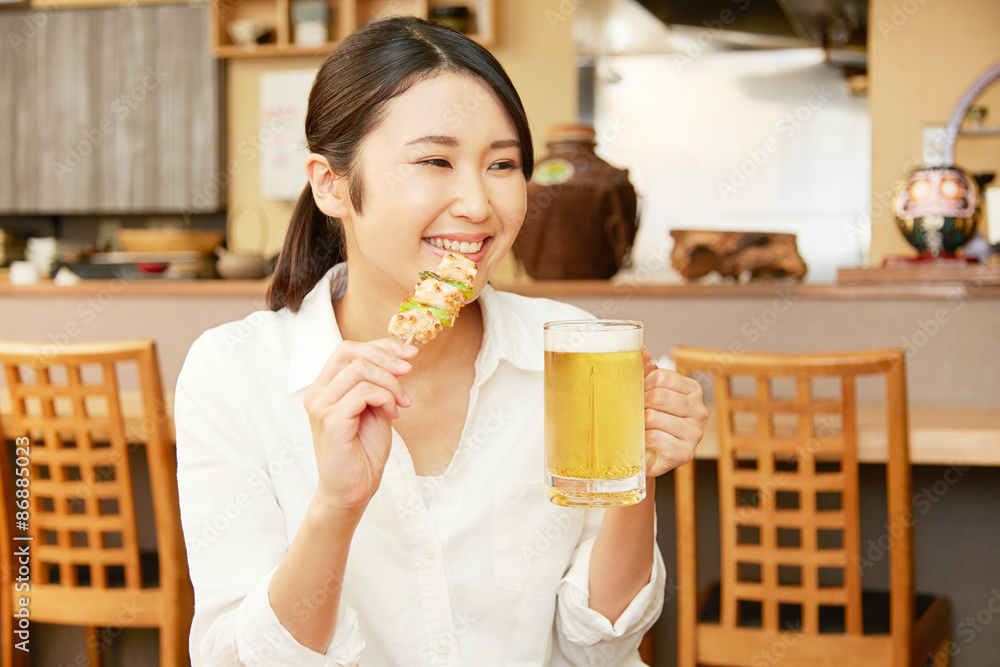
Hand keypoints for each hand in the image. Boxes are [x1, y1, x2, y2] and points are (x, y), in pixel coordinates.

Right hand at [303, 339, 418, 512]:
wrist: (353, 490)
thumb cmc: (363, 451)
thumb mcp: (375, 408)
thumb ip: (380, 383)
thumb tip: (400, 357)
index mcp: (325, 387)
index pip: (349, 349)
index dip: (382, 346)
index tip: (410, 353)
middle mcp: (317, 393)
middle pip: (350, 351)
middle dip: (386, 356)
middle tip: (409, 371)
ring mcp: (320, 406)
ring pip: (359, 370)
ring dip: (390, 382)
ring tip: (401, 402)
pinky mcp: (330, 420)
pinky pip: (363, 393)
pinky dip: (384, 398)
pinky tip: (392, 414)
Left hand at [642, 347, 707, 476]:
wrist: (647, 453)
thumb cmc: (648, 419)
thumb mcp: (648, 390)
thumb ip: (645, 368)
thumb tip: (642, 351)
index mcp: (692, 390)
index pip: (661, 377)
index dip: (642, 385)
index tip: (639, 395)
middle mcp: (700, 410)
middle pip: (658, 397)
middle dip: (640, 405)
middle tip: (635, 413)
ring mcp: (695, 433)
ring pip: (654, 417)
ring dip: (640, 423)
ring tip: (640, 428)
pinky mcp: (685, 453)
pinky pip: (655, 437)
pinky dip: (643, 439)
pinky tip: (646, 442)